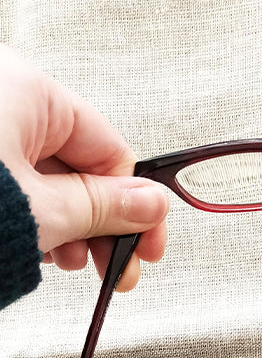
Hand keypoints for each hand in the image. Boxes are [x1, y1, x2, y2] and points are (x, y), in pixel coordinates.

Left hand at [0, 45, 167, 291]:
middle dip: (101, 222)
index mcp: (27, 91)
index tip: (146, 244)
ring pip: (45, 177)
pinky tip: (39, 246)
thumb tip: (150, 204)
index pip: (109, 149)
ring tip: (72, 262)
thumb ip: (106, 206)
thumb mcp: (44, 211)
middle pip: (78, 165)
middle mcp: (0, 98)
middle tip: (117, 266)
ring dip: (68, 225)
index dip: (135, 203)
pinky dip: (32, 216)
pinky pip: (13, 182)